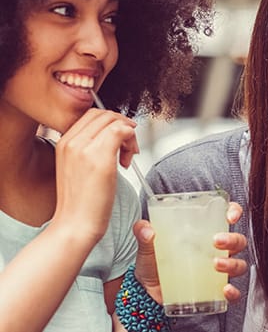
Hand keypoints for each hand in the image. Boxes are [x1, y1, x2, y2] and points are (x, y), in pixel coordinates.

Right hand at [54, 109, 138, 240]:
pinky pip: (121, 131)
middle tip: (128, 148)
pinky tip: (128, 160)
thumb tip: (113, 136)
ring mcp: (84, 148)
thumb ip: (90, 149)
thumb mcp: (79, 168)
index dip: (111, 123)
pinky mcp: (100, 158)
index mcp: (64, 142)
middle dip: (122, 126)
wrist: (75, 225)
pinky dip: (132, 140)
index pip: (91, 115)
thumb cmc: (82, 203)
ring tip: (128, 157)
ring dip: (129, 135)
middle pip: (103, 114)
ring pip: (114, 121)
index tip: (121, 140)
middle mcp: (71, 141)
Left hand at [133, 202, 248, 302]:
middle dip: (232, 240)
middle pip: (238, 241)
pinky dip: (233, 292)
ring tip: (216, 264)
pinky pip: (233, 292)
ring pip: (239, 264)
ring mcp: (218, 271)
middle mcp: (216, 250)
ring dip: (232, 263)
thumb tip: (147, 230)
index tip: (230, 216)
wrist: (147, 292)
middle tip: (216, 241)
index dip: (234, 212)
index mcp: (204, 232)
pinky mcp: (214, 290)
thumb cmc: (153, 263)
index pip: (227, 216)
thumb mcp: (146, 246)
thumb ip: (143, 233)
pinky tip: (225, 290)